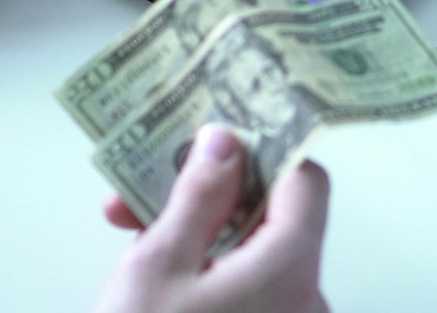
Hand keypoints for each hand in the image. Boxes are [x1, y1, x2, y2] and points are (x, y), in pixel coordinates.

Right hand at [95, 124, 331, 312]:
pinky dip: (205, 276)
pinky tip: (151, 276)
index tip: (209, 141)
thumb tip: (227, 139)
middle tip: (139, 192)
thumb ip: (198, 193)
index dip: (262, 151)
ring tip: (128, 234)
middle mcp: (308, 301)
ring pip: (251, 257)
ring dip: (195, 235)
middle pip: (272, 219)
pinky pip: (246, 294)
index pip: (307, 181)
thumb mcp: (159, 263)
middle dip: (205, 195)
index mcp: (293, 268)